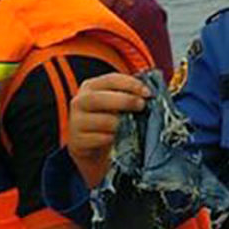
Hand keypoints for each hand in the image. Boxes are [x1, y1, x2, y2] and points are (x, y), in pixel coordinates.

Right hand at [67, 73, 149, 187]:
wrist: (93, 149)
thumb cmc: (110, 121)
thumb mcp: (118, 105)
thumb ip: (130, 96)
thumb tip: (152, 93)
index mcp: (91, 87)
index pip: (110, 79)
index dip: (131, 84)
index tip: (148, 93)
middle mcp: (80, 101)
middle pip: (100, 98)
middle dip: (125, 101)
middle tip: (141, 106)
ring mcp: (76, 122)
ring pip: (101, 120)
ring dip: (121, 123)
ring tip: (132, 126)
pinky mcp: (77, 141)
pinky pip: (99, 139)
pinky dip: (112, 139)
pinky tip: (119, 139)